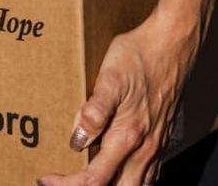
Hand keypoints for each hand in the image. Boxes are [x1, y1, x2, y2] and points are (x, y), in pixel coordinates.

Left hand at [36, 1, 198, 185]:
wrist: (171, 44)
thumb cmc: (138, 56)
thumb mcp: (111, 77)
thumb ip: (95, 110)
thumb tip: (77, 141)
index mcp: (127, 137)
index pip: (95, 179)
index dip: (68, 185)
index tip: (46, 178)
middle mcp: (144, 149)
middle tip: (64, 183)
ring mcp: (157, 146)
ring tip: (89, 180)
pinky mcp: (164, 139)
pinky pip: (150, 175)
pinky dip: (132, 181)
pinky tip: (122, 171)